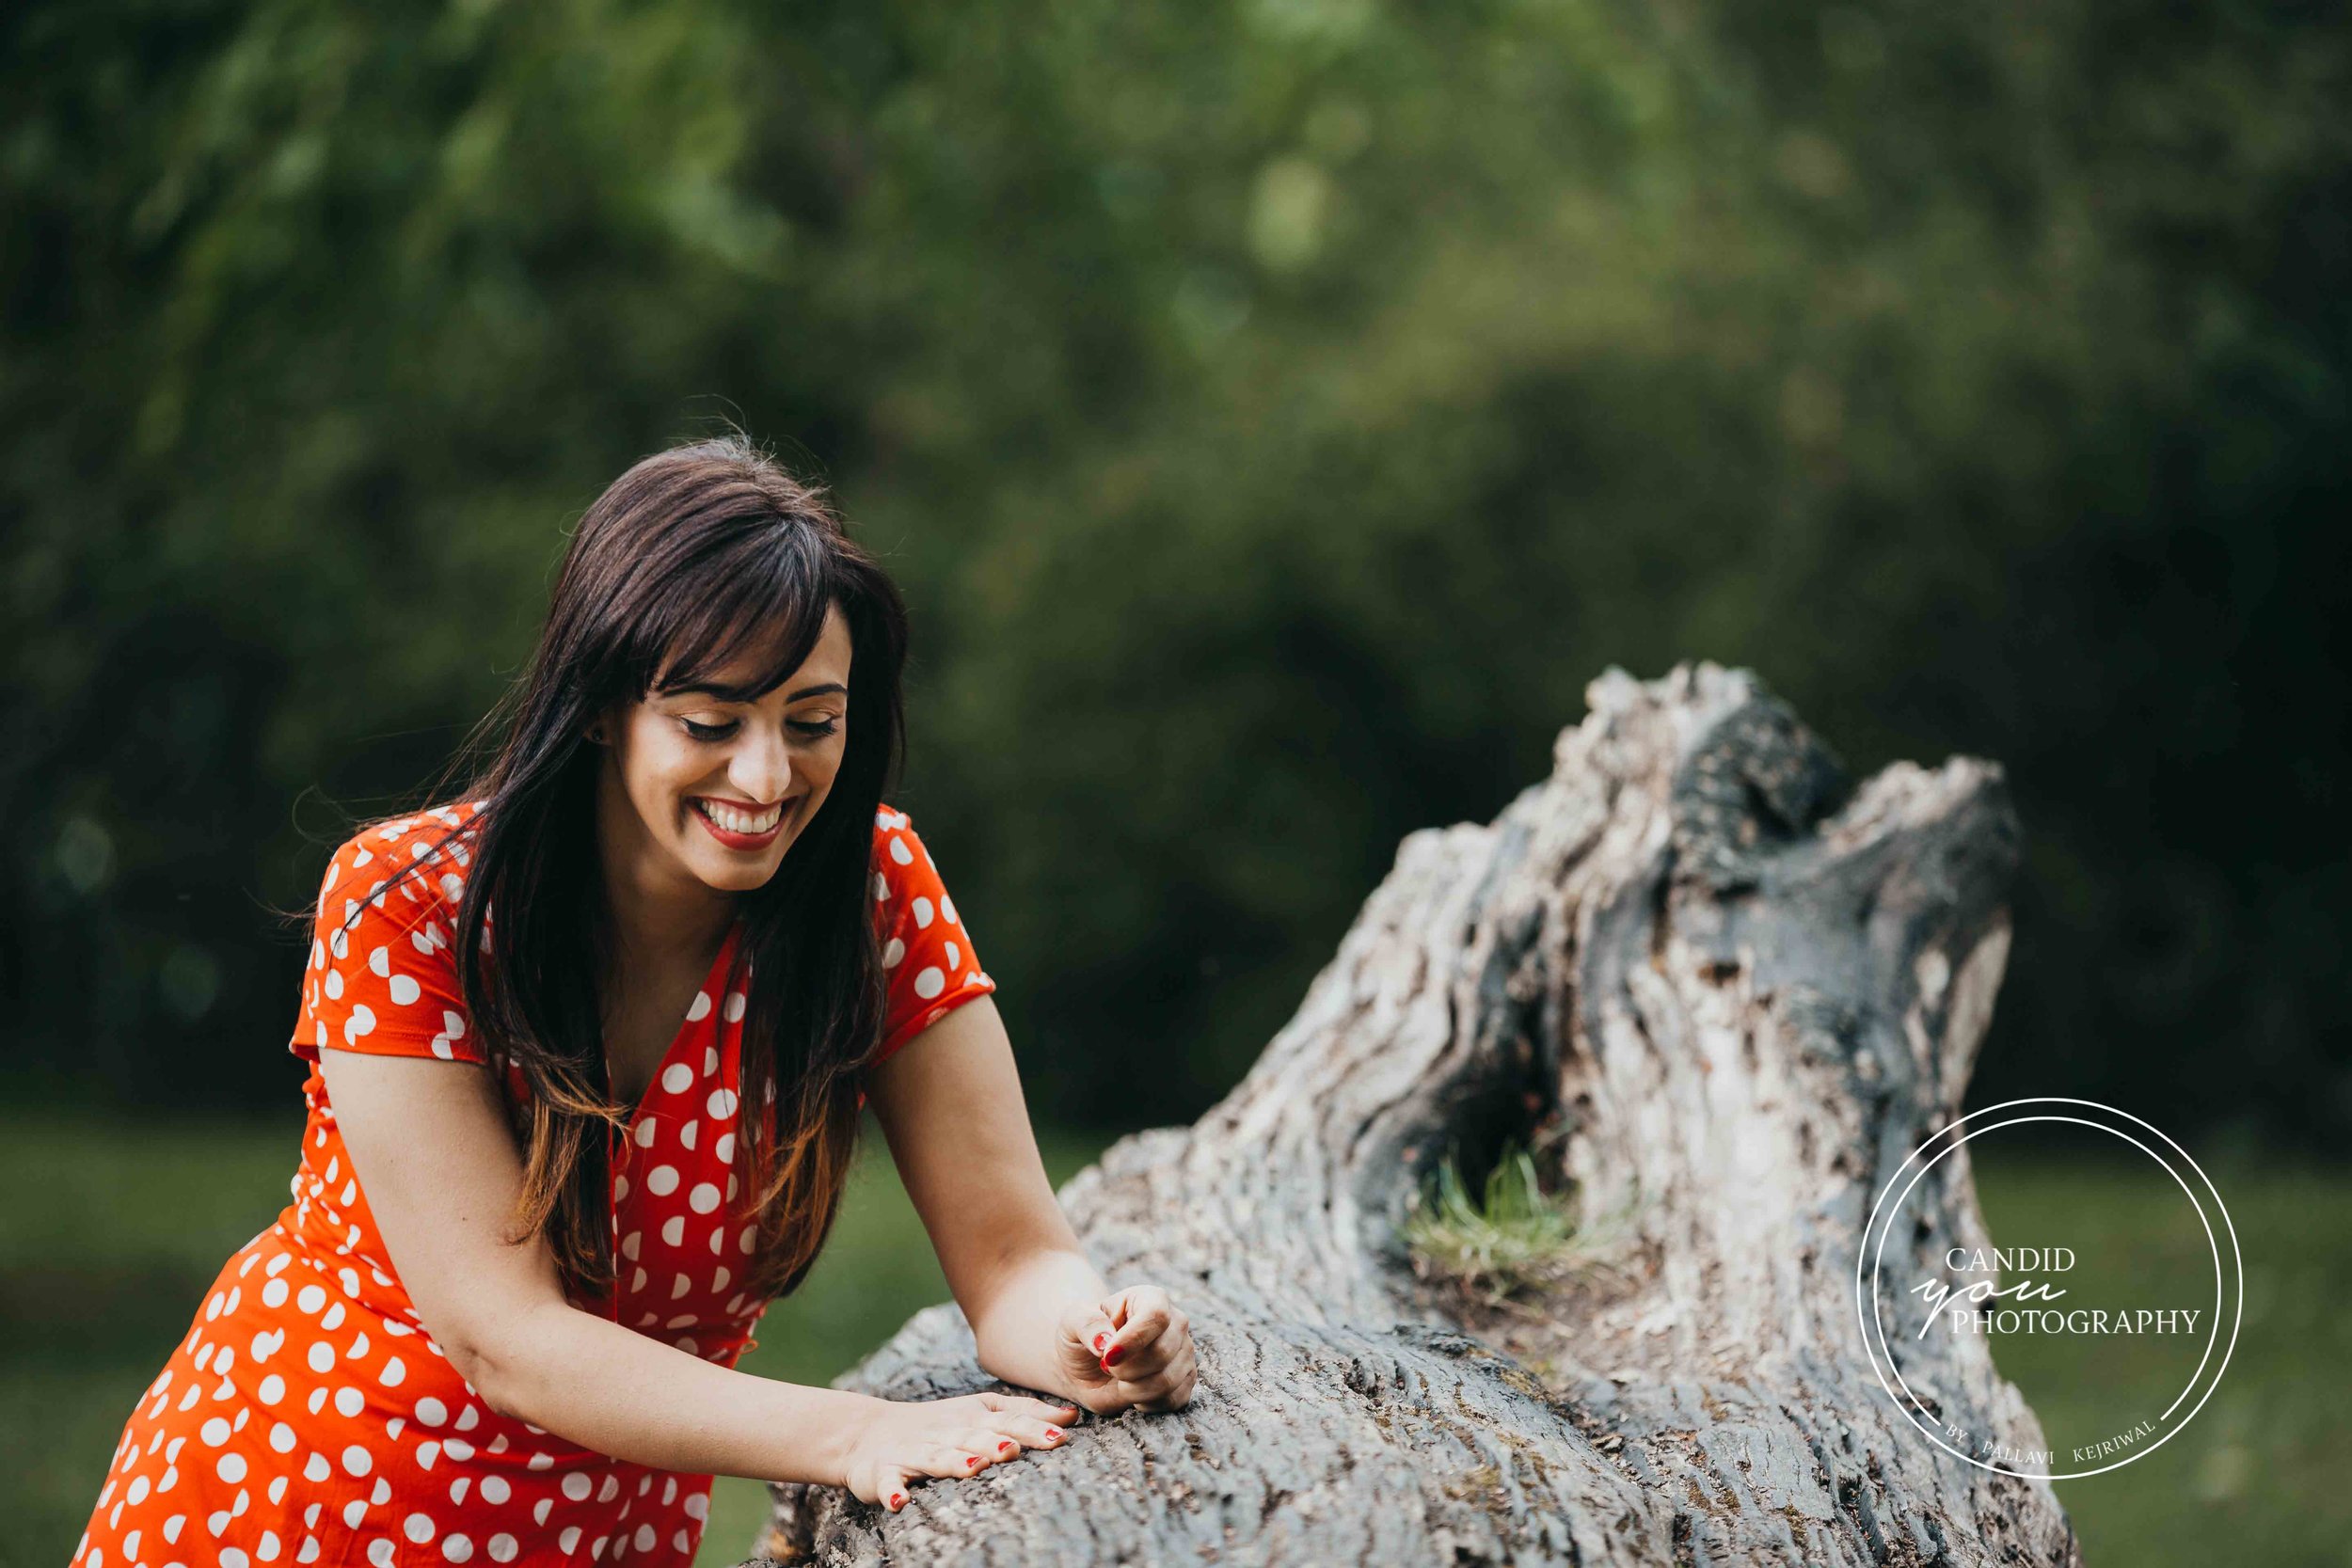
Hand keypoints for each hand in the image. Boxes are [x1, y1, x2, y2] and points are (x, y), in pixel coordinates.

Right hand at [836, 1390, 1079, 1510]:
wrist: (866, 1433)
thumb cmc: (938, 1426)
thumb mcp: (979, 1413)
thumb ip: (1023, 1413)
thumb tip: (1072, 1415)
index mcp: (971, 1417)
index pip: (1006, 1419)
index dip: (1031, 1426)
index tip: (1061, 1435)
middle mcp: (945, 1432)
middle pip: (973, 1437)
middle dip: (995, 1442)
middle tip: (1016, 1449)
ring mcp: (914, 1452)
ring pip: (935, 1457)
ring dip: (952, 1462)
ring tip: (973, 1468)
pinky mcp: (884, 1472)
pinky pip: (888, 1483)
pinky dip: (892, 1491)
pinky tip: (900, 1502)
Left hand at [1055, 1284, 1197, 1414]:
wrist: (1088, 1364)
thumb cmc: (1083, 1336)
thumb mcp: (1072, 1322)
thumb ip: (1086, 1324)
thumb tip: (1104, 1340)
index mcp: (1150, 1298)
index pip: (1156, 1316)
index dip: (1133, 1339)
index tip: (1108, 1356)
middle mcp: (1175, 1323)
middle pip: (1162, 1352)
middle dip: (1126, 1369)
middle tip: (1107, 1366)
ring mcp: (1184, 1352)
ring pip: (1168, 1380)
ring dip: (1134, 1389)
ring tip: (1119, 1379)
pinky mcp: (1185, 1380)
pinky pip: (1174, 1399)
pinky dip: (1147, 1403)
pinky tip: (1133, 1392)